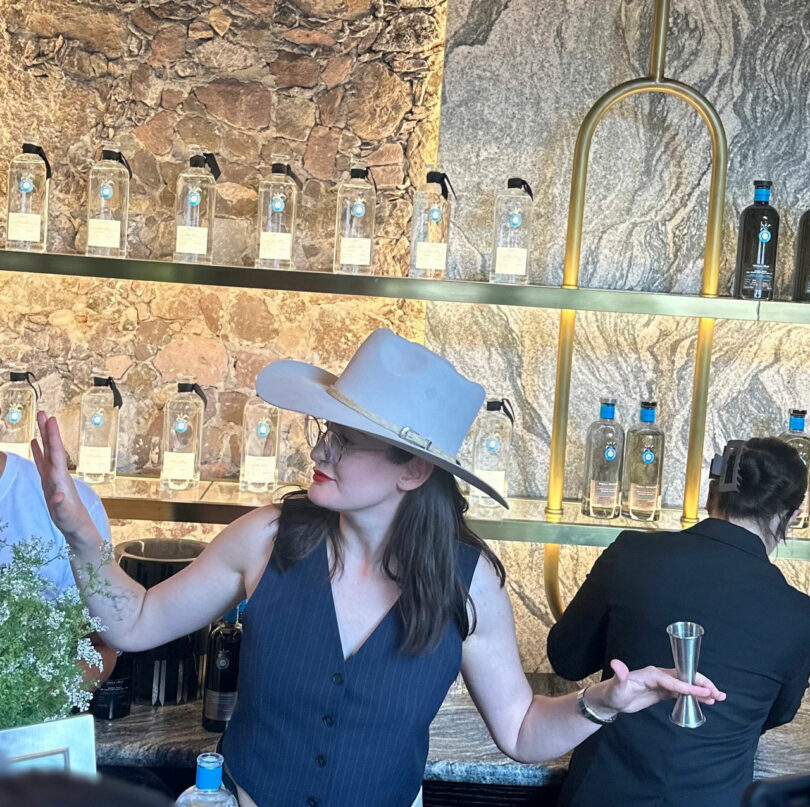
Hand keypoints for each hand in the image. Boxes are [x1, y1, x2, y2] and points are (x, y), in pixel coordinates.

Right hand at [31, 411, 95, 542]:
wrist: (78, 528)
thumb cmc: (72, 523)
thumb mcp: (66, 517)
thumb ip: (60, 506)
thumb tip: (57, 495)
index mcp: (61, 480)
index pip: (57, 455)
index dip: (53, 437)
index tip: (52, 420)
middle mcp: (58, 475)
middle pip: (52, 449)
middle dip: (48, 431)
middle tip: (43, 412)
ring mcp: (53, 478)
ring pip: (47, 453)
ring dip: (43, 436)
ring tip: (40, 420)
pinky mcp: (49, 483)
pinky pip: (42, 463)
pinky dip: (38, 451)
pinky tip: (34, 441)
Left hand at [588, 659, 725, 717]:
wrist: (611, 700)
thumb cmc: (613, 693)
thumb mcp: (616, 686)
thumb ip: (620, 676)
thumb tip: (617, 663)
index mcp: (651, 673)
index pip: (674, 681)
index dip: (689, 687)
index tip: (704, 692)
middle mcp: (659, 675)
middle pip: (684, 678)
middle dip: (701, 685)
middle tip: (718, 693)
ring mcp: (662, 683)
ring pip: (686, 684)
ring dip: (702, 689)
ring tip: (718, 697)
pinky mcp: (662, 691)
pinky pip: (682, 692)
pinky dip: (694, 695)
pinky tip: (706, 700)